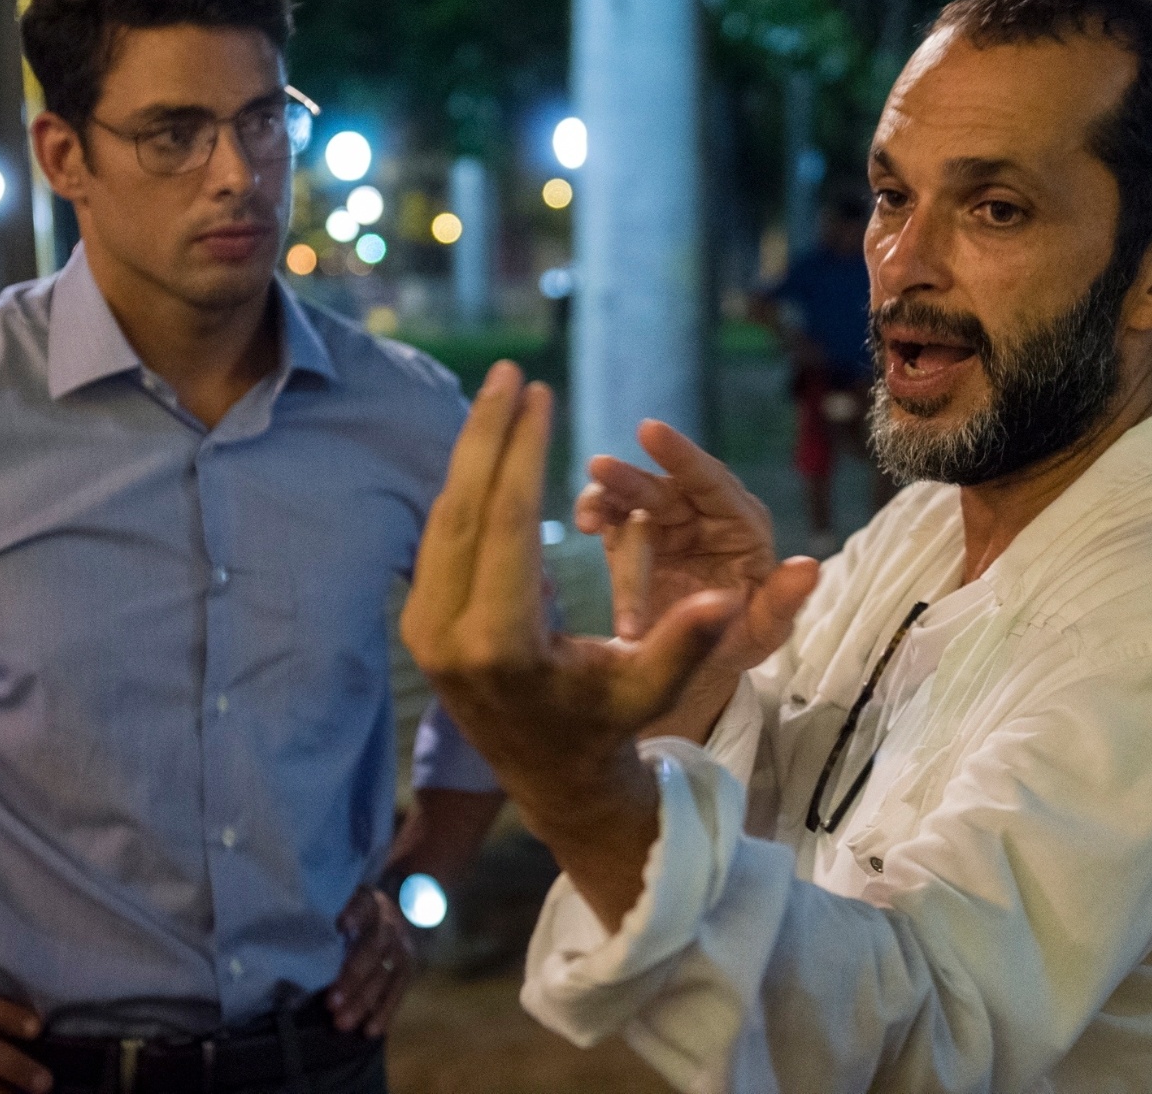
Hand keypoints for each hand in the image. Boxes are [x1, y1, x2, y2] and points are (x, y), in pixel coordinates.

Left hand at [328, 885, 414, 1037]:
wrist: (404, 912)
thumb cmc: (363, 913)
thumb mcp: (352, 901)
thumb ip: (341, 915)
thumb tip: (331, 929)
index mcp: (372, 904)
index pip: (364, 905)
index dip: (355, 914)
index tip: (340, 925)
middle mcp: (391, 925)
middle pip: (374, 950)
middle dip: (352, 978)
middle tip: (330, 1004)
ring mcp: (403, 948)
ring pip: (386, 976)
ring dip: (364, 1002)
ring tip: (343, 1023)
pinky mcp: (409, 969)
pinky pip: (398, 993)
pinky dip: (385, 1013)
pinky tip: (370, 1031)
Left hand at [401, 362, 747, 925]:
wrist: (550, 780)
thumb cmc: (609, 729)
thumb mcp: (649, 690)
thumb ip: (685, 641)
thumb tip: (730, 597)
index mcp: (500, 644)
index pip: (505, 526)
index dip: (520, 453)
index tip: (536, 393)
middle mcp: (448, 633)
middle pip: (463, 509)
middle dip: (487, 434)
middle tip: (508, 371)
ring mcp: (425, 628)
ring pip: (443, 519)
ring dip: (471, 454)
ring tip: (499, 394)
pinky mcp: (421, 621)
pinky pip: (440, 538)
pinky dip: (464, 487)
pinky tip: (487, 447)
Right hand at [577, 420, 819, 739]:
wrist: (695, 660)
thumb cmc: (739, 638)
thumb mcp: (765, 628)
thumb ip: (784, 600)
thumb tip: (810, 567)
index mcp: (739, 524)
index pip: (711, 481)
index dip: (681, 455)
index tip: (650, 430)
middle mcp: (700, 514)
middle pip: (664, 488)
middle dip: (631, 480)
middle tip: (600, 467)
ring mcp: (664, 523)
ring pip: (631, 502)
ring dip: (606, 503)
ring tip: (586, 521)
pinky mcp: (632, 537)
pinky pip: (610, 518)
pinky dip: (595, 515)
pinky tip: (585, 524)